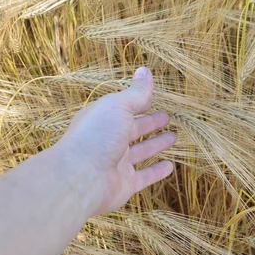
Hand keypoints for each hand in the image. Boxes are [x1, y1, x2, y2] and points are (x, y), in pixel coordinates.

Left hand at [54, 67, 174, 215]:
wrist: (81, 177)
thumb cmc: (97, 135)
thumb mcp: (118, 106)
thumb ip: (136, 92)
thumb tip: (145, 70)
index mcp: (103, 119)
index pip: (124, 108)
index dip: (139, 102)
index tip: (154, 99)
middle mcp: (108, 140)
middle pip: (133, 129)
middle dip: (150, 123)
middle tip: (167, 117)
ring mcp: (116, 163)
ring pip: (141, 152)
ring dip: (156, 144)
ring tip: (173, 137)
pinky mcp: (125, 183)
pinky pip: (145, 176)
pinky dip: (157, 171)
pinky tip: (170, 166)